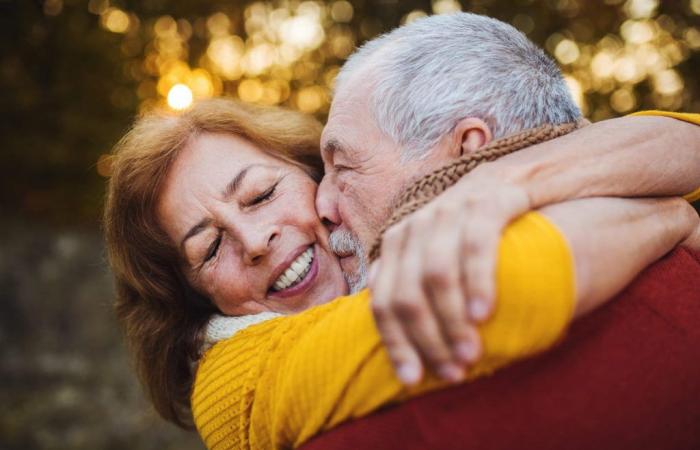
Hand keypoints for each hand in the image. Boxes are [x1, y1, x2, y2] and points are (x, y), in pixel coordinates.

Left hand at [369, 170, 531, 384]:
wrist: (513, 181)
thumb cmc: (472, 230)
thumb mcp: (435, 254)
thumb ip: (412, 285)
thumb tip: (399, 340)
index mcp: (396, 244)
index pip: (381, 301)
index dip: (395, 344)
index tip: (413, 379)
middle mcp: (415, 226)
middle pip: (405, 293)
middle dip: (426, 339)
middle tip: (452, 371)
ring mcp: (447, 211)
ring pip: (436, 274)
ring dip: (450, 320)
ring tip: (469, 354)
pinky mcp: (485, 201)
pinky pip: (475, 246)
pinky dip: (476, 283)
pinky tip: (483, 314)